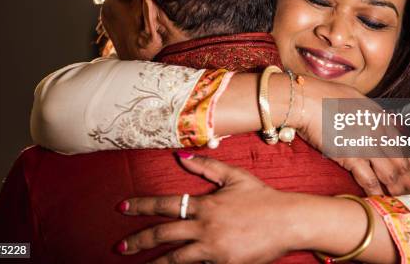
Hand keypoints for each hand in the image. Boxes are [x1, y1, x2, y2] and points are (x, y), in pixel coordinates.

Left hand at [117, 153, 301, 263]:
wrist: (288, 221)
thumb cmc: (262, 197)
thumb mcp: (234, 176)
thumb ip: (205, 166)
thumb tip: (179, 156)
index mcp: (205, 204)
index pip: (165, 204)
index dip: (141, 206)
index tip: (122, 207)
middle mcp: (205, 227)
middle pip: (163, 235)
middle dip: (138, 241)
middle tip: (120, 247)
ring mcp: (214, 249)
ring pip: (175, 259)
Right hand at [298, 78, 409, 195]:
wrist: (307, 100)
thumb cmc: (325, 96)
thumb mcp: (356, 97)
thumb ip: (370, 112)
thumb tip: (377, 118)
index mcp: (381, 117)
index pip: (404, 145)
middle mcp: (379, 132)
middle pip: (401, 163)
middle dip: (409, 182)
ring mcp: (367, 145)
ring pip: (391, 174)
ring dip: (398, 191)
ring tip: (402, 203)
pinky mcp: (352, 157)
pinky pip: (370, 180)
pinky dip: (377, 193)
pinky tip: (381, 201)